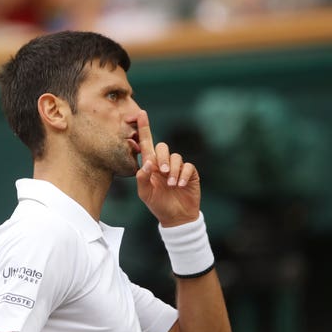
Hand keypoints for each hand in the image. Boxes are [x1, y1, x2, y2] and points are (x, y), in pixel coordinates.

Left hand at [135, 110, 200, 226]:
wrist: (176, 217)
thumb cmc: (158, 205)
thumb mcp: (145, 194)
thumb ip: (142, 178)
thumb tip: (146, 162)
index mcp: (151, 166)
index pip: (146, 144)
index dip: (144, 129)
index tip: (141, 114)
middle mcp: (164, 163)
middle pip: (162, 147)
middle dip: (162, 157)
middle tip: (162, 172)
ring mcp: (178, 168)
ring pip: (176, 157)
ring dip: (173, 170)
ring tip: (171, 184)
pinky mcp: (190, 173)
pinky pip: (188, 166)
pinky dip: (183, 175)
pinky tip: (180, 185)